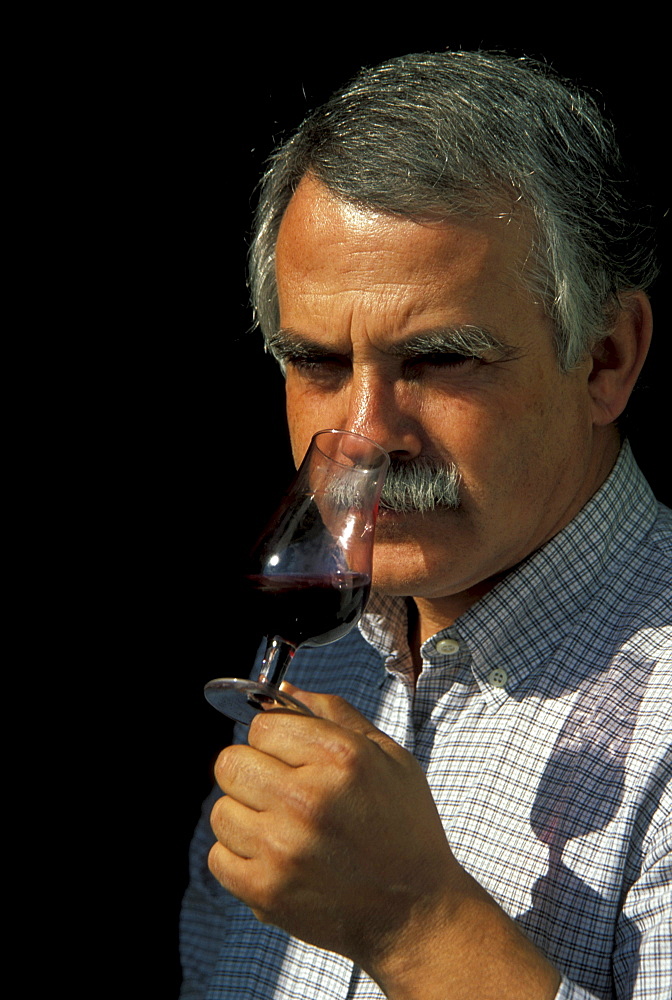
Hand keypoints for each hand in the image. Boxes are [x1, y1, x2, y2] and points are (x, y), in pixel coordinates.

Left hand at [208, 686, 457, 971]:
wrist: (415, 913)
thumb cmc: (405, 831)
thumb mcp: (389, 757)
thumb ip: (334, 714)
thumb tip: (282, 690)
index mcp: (339, 758)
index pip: (262, 725)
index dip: (275, 738)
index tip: (290, 756)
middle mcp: (307, 798)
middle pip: (231, 763)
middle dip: (253, 771)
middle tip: (280, 790)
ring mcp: (282, 847)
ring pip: (221, 810)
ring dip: (246, 816)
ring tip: (282, 828)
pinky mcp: (266, 890)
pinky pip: (218, 856)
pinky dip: (241, 857)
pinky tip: (275, 857)